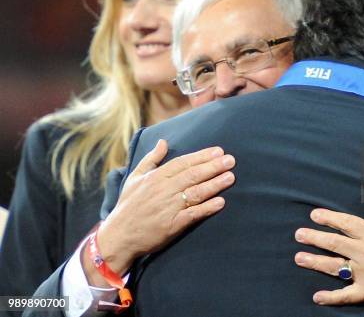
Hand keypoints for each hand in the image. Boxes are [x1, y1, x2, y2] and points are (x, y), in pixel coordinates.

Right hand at [85, 140, 234, 284]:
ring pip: (195, 193)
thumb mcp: (135, 178)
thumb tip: (163, 141)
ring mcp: (168, 208)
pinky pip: (192, 214)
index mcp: (155, 177)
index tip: (218, 151)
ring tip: (230, 177)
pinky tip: (220, 202)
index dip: (201, 156)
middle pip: (192, 175)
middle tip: (231, 160)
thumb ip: (151, 159)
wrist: (118, 236)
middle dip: (213, 167)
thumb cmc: (128, 205)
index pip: (183, 163)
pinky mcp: (172, 225)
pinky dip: (207, 208)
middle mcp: (163, 190)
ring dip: (214, 184)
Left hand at [294, 192, 363, 309]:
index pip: (345, 223)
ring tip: (298, 258)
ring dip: (315, 262)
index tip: (314, 214)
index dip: (328, 217)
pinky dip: (331, 297)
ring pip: (334, 266)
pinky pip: (346, 295)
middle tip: (298, 234)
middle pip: (334, 243)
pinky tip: (317, 296)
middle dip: (314, 237)